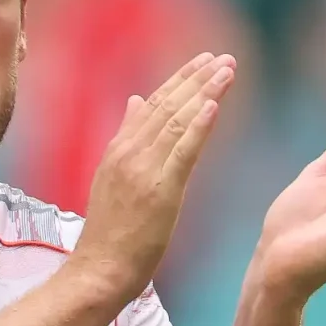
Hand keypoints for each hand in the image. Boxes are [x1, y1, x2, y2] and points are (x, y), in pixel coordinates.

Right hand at [71, 52, 237, 297]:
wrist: (99, 268)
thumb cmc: (110, 232)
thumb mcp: (112, 178)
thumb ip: (127, 138)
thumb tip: (135, 101)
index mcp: (118, 150)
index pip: (151, 105)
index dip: (178, 81)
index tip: (202, 62)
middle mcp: (128, 153)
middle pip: (166, 106)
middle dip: (196, 79)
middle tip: (223, 57)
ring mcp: (142, 170)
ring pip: (176, 121)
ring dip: (204, 92)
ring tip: (227, 70)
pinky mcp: (159, 190)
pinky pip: (182, 151)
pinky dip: (198, 125)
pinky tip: (213, 104)